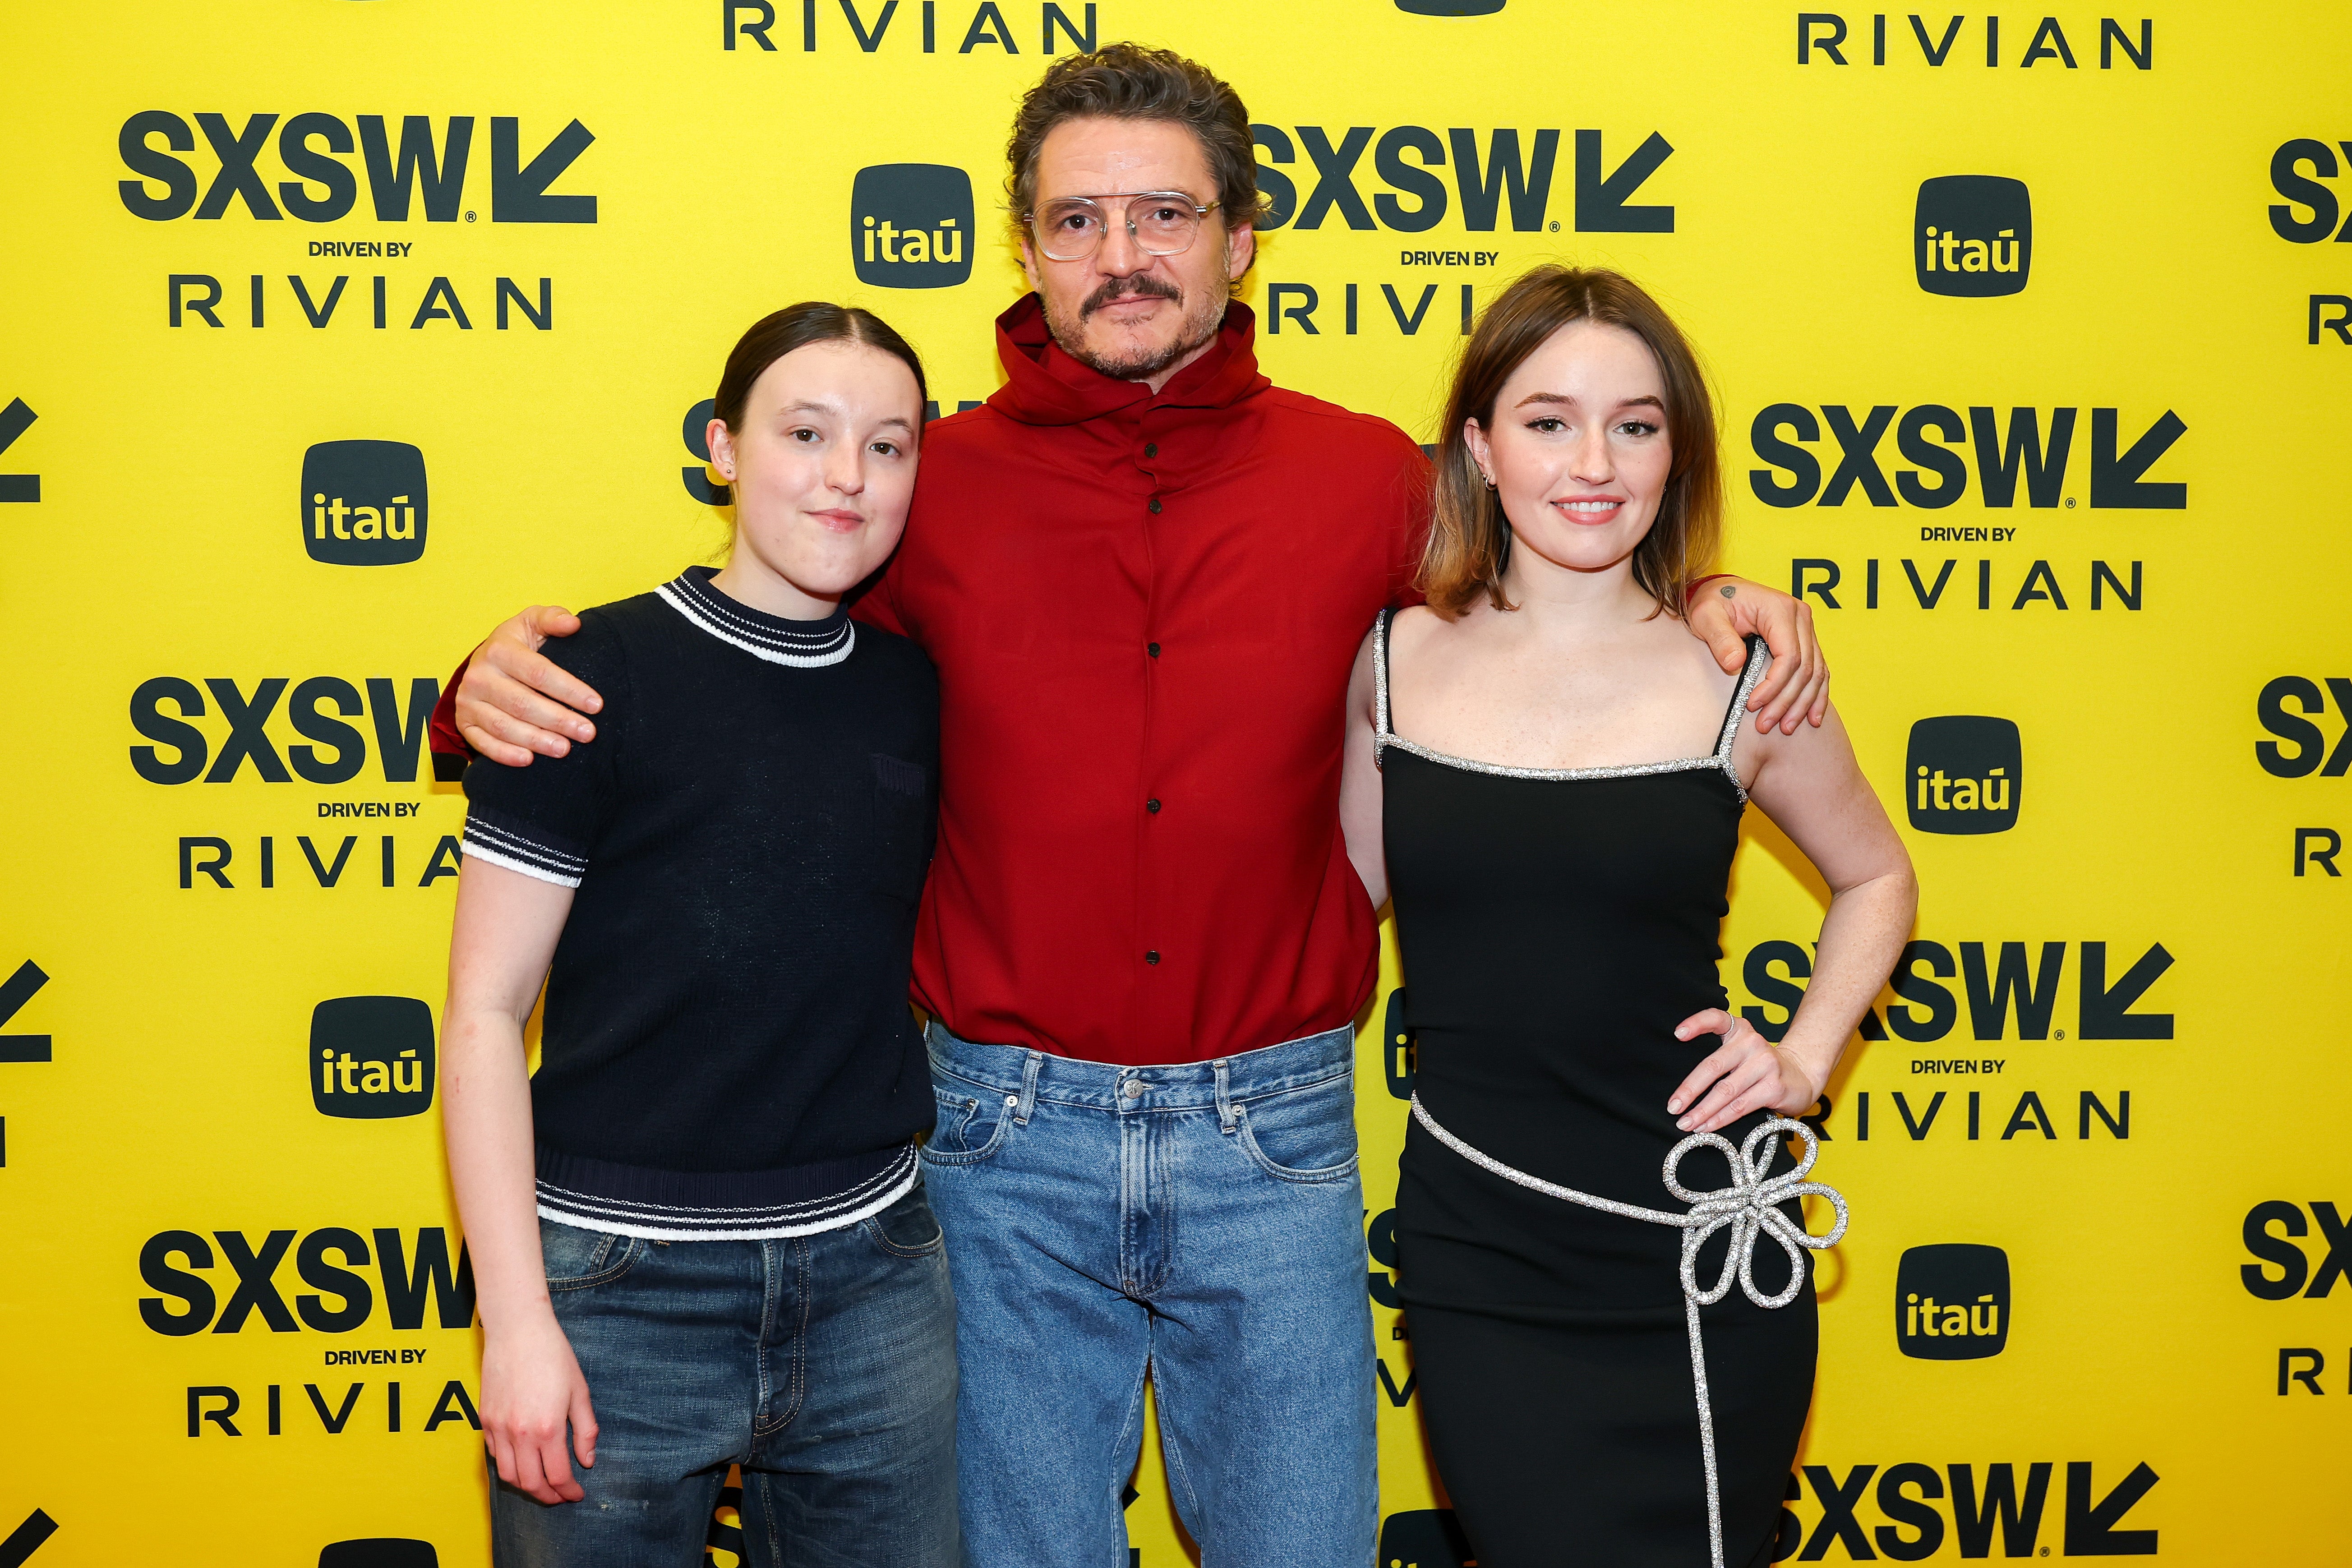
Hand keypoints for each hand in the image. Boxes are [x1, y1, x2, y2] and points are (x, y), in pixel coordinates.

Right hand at [455, 606, 602, 766]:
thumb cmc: (518, 642)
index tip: (596, 705)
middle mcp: (479, 675)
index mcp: (499, 649)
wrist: (486, 659)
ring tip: (565, 749)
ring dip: (536, 740)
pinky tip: (529, 759)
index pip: (540, 673)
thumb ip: (553, 619)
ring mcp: (468, 701)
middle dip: (558, 720)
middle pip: (522, 703)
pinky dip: (504, 753)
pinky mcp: (464, 722)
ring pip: (504, 726)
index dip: (570, 690)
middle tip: (587, 733)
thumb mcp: (534, 622)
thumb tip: (573, 624)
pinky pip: (482, 742)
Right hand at [481, 1312, 597, 1504]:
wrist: (518, 1330)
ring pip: (508, 1475)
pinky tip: (523, 1461)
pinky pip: (494, 1455)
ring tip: (542, 1484)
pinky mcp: (484, 1419)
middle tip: (561, 1495)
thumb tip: (587, 1460)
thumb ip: (585, 1430)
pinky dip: (509, 1466)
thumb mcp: (579, 1391)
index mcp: (547, 1428)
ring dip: (526, 1486)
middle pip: (530, 1483)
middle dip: (548, 1496)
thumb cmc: (554, 1356)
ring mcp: (498, 1428)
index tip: (577, 1494)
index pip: (557, 1476)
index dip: (569, 1491)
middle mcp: (519, 1434)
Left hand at [1666, 1009, 1820, 1134]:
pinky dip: (1720, 1119)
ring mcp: (1765, 1065)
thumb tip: (1682, 1089)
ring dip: (1702, 1111)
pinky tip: (1706, 1126)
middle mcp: (1752, 1043)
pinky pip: (1740, 1106)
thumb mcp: (1741, 1051)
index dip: (1696, 1024)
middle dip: (1689, 1090)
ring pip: (1725, 1091)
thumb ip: (1718, 1057)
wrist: (1802, 1075)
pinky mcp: (1773, 1087)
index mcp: (1740, 1030)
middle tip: (1673, 1107)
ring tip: (1686, 1123)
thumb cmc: (1760, 1066)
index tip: (1677, 1034)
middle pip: (1713, 1066)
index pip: (1717, 1018)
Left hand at [1685, 578, 1828, 734]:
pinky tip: (1812, 717)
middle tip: (1766, 725)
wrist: (1718, 590)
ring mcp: (1806, 627)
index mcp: (1780, 609)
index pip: (1789, 657)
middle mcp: (1800, 617)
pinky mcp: (1805, 638)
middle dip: (1787, 701)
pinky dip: (1815, 694)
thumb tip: (1735, 664)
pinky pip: (1818, 669)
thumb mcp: (1707, 615)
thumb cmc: (1711, 601)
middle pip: (1805, 668)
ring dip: (1802, 703)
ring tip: (1786, 728)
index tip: (1753, 706)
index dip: (1774, 686)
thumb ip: (1720, 638)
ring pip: (1816, 672)